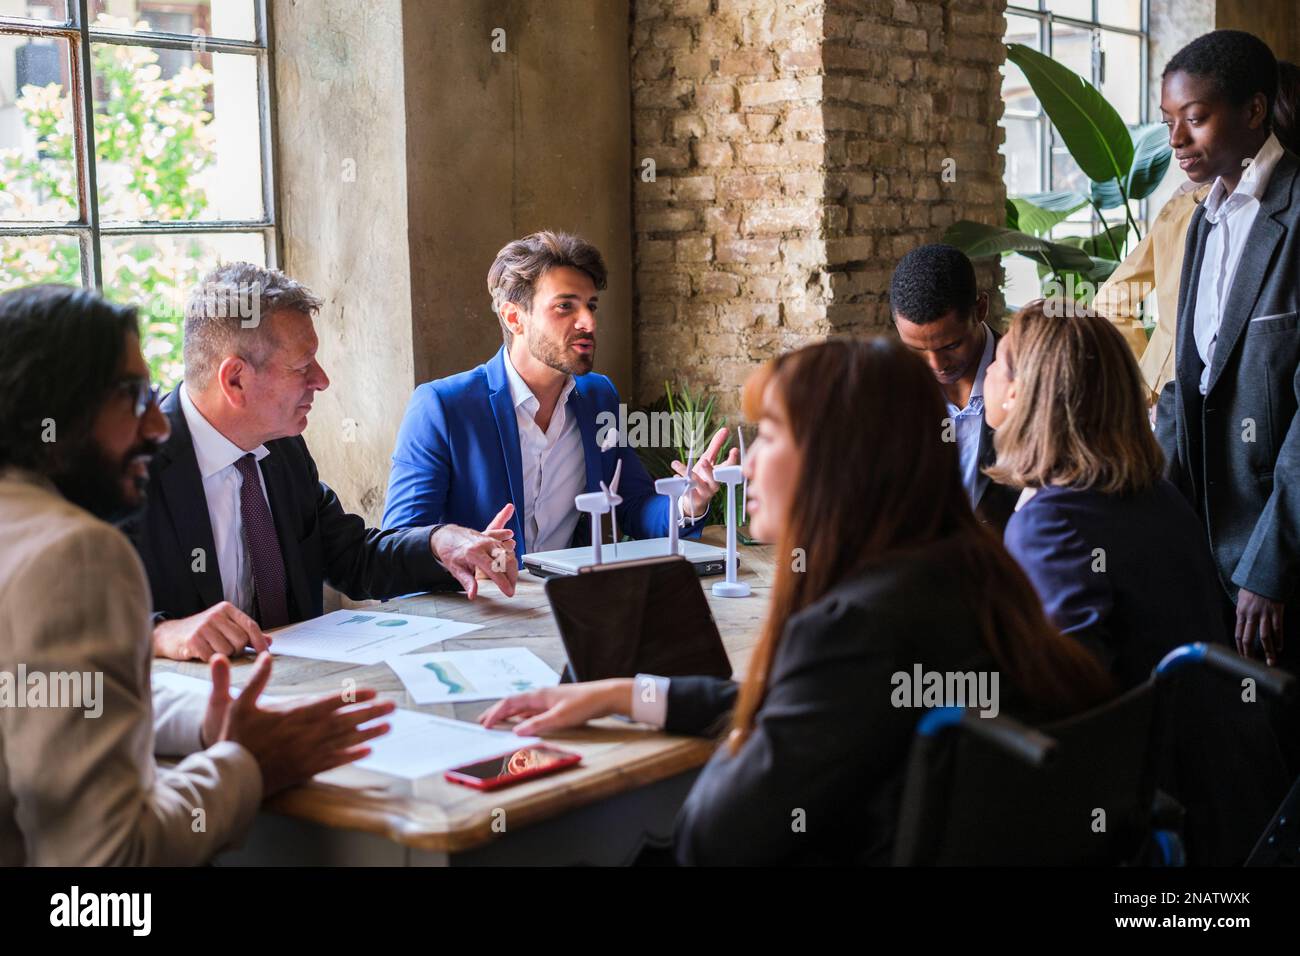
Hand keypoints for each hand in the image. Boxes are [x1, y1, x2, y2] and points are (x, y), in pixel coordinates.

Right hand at [153, 602, 269, 661]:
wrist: (170, 635)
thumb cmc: (203, 632)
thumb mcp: (225, 627)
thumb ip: (247, 634)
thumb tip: (270, 641)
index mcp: (226, 609)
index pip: (250, 625)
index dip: (260, 642)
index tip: (266, 655)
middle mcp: (216, 614)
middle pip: (241, 641)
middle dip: (237, 650)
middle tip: (225, 648)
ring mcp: (203, 626)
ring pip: (229, 651)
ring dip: (223, 656)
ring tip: (212, 649)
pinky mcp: (193, 640)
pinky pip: (213, 658)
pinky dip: (211, 660)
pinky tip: (203, 653)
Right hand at [206, 653, 394, 794]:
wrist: (233, 776)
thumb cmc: (236, 738)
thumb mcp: (240, 704)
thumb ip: (256, 680)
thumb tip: (265, 656)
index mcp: (295, 714)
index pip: (331, 702)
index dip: (354, 696)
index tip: (373, 691)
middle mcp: (308, 733)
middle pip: (346, 720)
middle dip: (371, 712)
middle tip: (393, 706)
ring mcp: (310, 752)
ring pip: (346, 740)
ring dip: (369, 733)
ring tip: (388, 727)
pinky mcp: (308, 769)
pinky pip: (336, 761)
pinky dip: (353, 755)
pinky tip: (368, 752)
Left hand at [431, 504, 517, 598]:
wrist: (447, 534)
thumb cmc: (450, 551)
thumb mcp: (455, 568)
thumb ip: (467, 582)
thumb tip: (473, 595)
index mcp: (474, 552)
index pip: (493, 569)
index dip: (503, 582)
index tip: (508, 592)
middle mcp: (485, 544)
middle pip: (506, 560)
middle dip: (512, 577)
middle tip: (511, 590)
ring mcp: (490, 540)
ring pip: (510, 554)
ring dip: (513, 569)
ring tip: (511, 582)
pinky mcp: (493, 539)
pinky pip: (508, 549)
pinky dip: (512, 560)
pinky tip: (511, 570)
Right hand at [477, 679, 632, 734]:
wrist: (605, 696)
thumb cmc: (584, 703)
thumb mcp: (560, 717)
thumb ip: (538, 724)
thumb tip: (516, 731)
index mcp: (538, 695)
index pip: (510, 703)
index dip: (495, 713)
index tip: (484, 725)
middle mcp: (540, 696)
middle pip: (512, 703)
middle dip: (496, 712)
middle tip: (482, 722)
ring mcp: (547, 700)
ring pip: (521, 708)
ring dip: (508, 715)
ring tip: (496, 723)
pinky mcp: (555, 706)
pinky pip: (531, 712)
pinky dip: (521, 718)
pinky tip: (520, 724)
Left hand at [675, 427, 738, 519]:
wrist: (695, 499)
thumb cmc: (703, 476)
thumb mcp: (709, 459)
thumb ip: (716, 446)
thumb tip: (725, 429)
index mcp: (719, 475)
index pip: (729, 468)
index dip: (733, 459)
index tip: (734, 450)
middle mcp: (714, 485)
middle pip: (714, 479)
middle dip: (710, 470)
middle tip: (705, 460)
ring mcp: (704, 493)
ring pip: (698, 485)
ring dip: (690, 475)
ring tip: (680, 466)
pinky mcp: (693, 498)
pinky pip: (686, 491)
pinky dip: (680, 482)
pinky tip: (676, 475)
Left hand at [1235, 589, 1284, 665]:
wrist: (1264, 575)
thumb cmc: (1252, 586)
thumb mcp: (1242, 598)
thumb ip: (1242, 612)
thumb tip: (1242, 624)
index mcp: (1241, 612)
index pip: (1238, 634)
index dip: (1240, 647)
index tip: (1242, 656)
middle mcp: (1251, 614)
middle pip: (1248, 638)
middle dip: (1250, 652)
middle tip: (1253, 663)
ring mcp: (1264, 614)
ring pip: (1264, 636)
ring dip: (1268, 650)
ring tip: (1271, 661)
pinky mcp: (1276, 612)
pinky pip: (1277, 628)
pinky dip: (1279, 639)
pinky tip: (1280, 647)